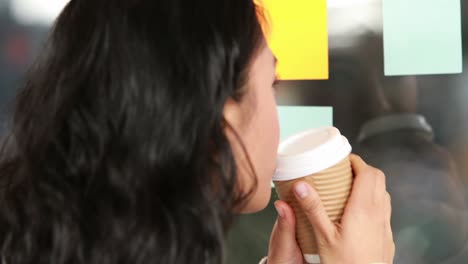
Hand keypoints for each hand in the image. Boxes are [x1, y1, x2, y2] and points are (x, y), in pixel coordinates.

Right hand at [267, 154, 394, 263]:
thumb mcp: (323, 236)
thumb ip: (313, 208)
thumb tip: (301, 185)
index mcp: (363, 209)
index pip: (368, 173)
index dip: (356, 161)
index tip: (342, 159)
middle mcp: (378, 213)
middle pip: (378, 178)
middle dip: (362, 169)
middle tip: (343, 171)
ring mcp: (385, 225)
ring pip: (383, 193)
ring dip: (369, 184)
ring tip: (348, 188)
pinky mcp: (387, 235)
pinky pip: (384, 209)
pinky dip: (373, 200)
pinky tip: (357, 211)